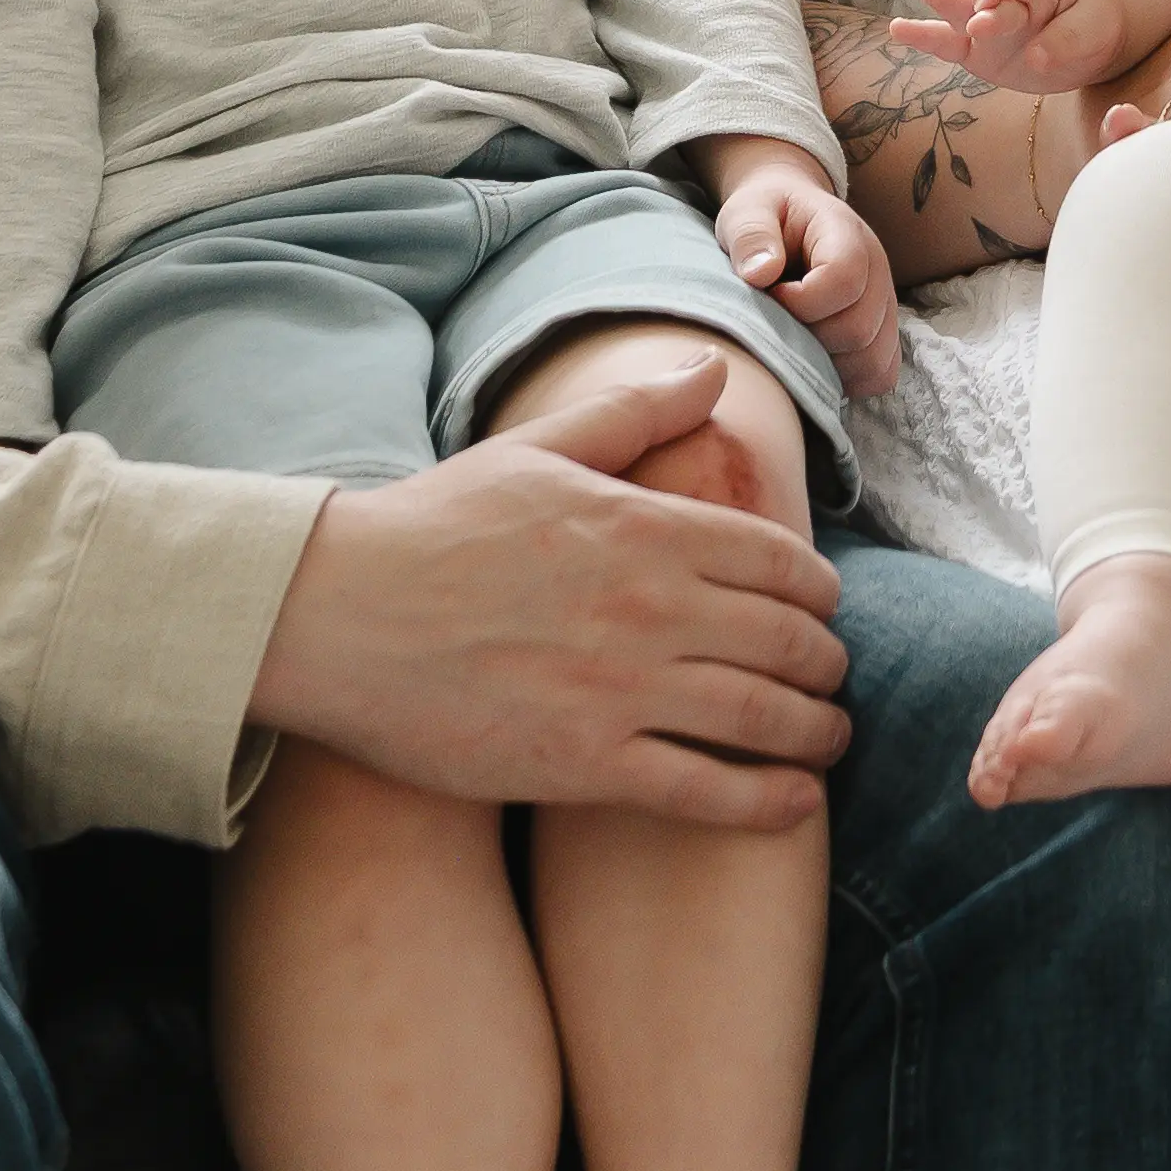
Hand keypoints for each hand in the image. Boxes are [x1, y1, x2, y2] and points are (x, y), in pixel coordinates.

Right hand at [247, 359, 850, 826]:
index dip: (820, 593)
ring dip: (817, 733)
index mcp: (647, 528)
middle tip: (832, 679)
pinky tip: (796, 804)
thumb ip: (636, 413)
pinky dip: (769, 801)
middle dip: (828, 664)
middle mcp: (653, 607)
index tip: (822, 610)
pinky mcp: (587, 764)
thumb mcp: (540, 450)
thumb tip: (710, 367)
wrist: (338, 614)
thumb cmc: (434, 527)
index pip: (782, 562)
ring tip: (827, 741)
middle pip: (791, 642)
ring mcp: (624, 689)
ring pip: (767, 717)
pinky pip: (707, 791)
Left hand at [710, 143, 902, 396]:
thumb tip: (760, 274)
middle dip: (808, 339)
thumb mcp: (746, 212)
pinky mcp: (883, 335)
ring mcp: (886, 307)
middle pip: (859, 329)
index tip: (770, 295)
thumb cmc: (768, 216)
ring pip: (873, 361)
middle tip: (776, 325)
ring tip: (792, 343)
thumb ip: (750, 235)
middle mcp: (878, 272)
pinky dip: (846, 381)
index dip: (800, 302)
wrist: (791, 217)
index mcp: (846, 235)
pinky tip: (813, 363)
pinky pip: (879, 375)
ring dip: (826, 366)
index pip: (844, 279)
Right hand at [914, 0, 1137, 89]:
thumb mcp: (1097, 23)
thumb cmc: (1095, 16)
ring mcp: (987, 25)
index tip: (988, 0)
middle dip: (977, 9)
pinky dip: (925, 41)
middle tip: (977, 22)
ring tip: (901, 25)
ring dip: (936, 17)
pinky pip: (950, 46)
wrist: (1094, 32)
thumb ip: (1069, 39)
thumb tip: (1034, 60)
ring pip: (957, 17)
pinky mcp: (978, 52)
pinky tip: (899, 31)